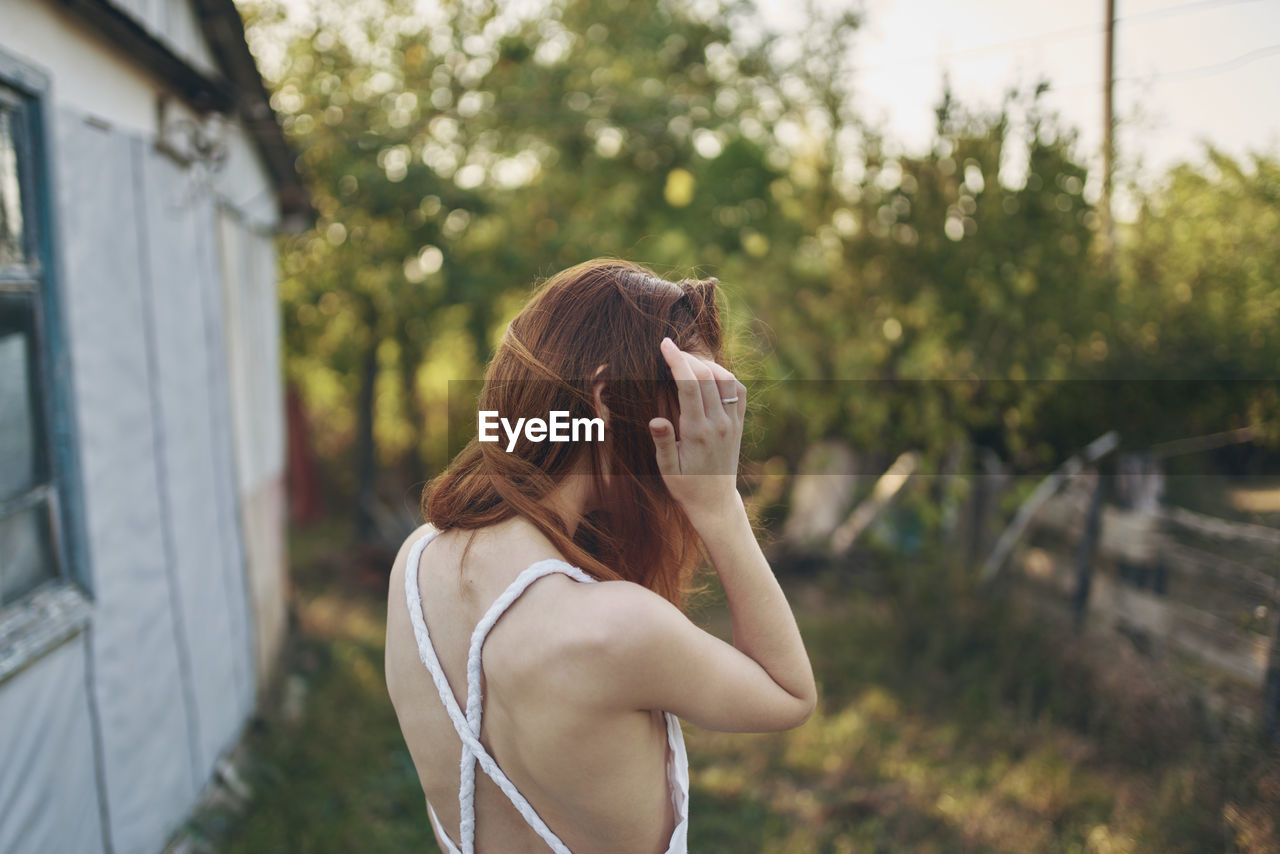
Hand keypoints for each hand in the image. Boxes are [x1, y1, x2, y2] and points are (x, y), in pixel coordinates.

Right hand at [649, 337, 746, 524]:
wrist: (714, 501)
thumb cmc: (685, 485)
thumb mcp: (667, 469)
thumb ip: (662, 442)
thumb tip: (656, 419)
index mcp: (698, 432)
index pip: (689, 386)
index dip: (677, 361)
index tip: (665, 344)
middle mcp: (719, 423)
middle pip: (707, 376)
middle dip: (688, 357)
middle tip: (671, 349)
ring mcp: (732, 422)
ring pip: (726, 379)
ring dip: (708, 363)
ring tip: (689, 360)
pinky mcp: (739, 424)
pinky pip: (739, 391)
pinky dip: (726, 376)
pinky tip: (710, 374)